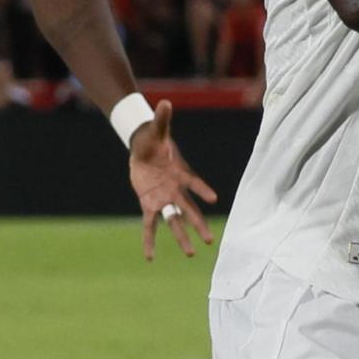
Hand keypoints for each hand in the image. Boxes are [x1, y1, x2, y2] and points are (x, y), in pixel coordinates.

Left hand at [129, 100, 218, 260]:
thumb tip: (164, 102)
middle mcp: (175, 190)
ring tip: (189, 254)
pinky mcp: (149, 204)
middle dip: (197, 224)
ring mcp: (163, 199)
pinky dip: (149, 239)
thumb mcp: (157, 130)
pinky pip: (150, 224)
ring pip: (173, 221)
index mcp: (180, 173)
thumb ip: (162, 119)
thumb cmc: (155, 139)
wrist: (145, 149)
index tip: (214, 199)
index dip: (202, 190)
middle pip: (188, 209)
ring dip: (181, 237)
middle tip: (209, 241)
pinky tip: (150, 256)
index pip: (194, 182)